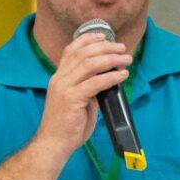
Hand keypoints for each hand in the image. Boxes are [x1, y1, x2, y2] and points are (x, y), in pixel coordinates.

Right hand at [32, 32, 130, 163]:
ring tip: (126, 60)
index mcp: (58, 77)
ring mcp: (65, 88)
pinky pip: (95, 83)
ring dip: (111, 59)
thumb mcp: (75, 100)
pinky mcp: (72, 99)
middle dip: (106, 47)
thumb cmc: (66, 125)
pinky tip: (122, 75)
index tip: (104, 36)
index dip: (88, 39)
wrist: (53, 143)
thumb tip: (106, 79)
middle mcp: (59, 79)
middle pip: (84, 53)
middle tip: (122, 48)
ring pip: (90, 64)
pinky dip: (111, 77)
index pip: (71, 50)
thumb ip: (86, 87)